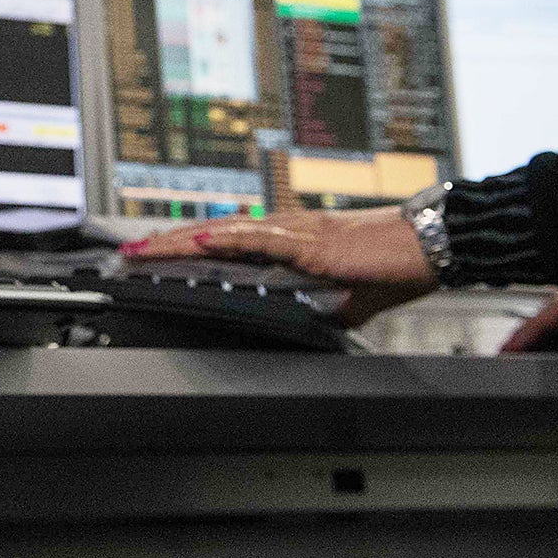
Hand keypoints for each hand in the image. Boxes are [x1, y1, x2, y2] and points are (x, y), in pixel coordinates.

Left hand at [120, 206, 435, 324]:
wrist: (429, 245)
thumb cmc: (394, 264)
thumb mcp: (349, 300)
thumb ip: (323, 309)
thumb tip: (309, 327)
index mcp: (289, 242)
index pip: (226, 243)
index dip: (187, 247)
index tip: (153, 256)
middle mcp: (284, 230)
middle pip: (212, 234)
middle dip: (167, 244)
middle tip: (128, 253)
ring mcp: (293, 232)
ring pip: (223, 232)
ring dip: (182, 241)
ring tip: (146, 249)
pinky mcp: (308, 242)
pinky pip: (257, 238)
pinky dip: (223, 239)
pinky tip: (196, 241)